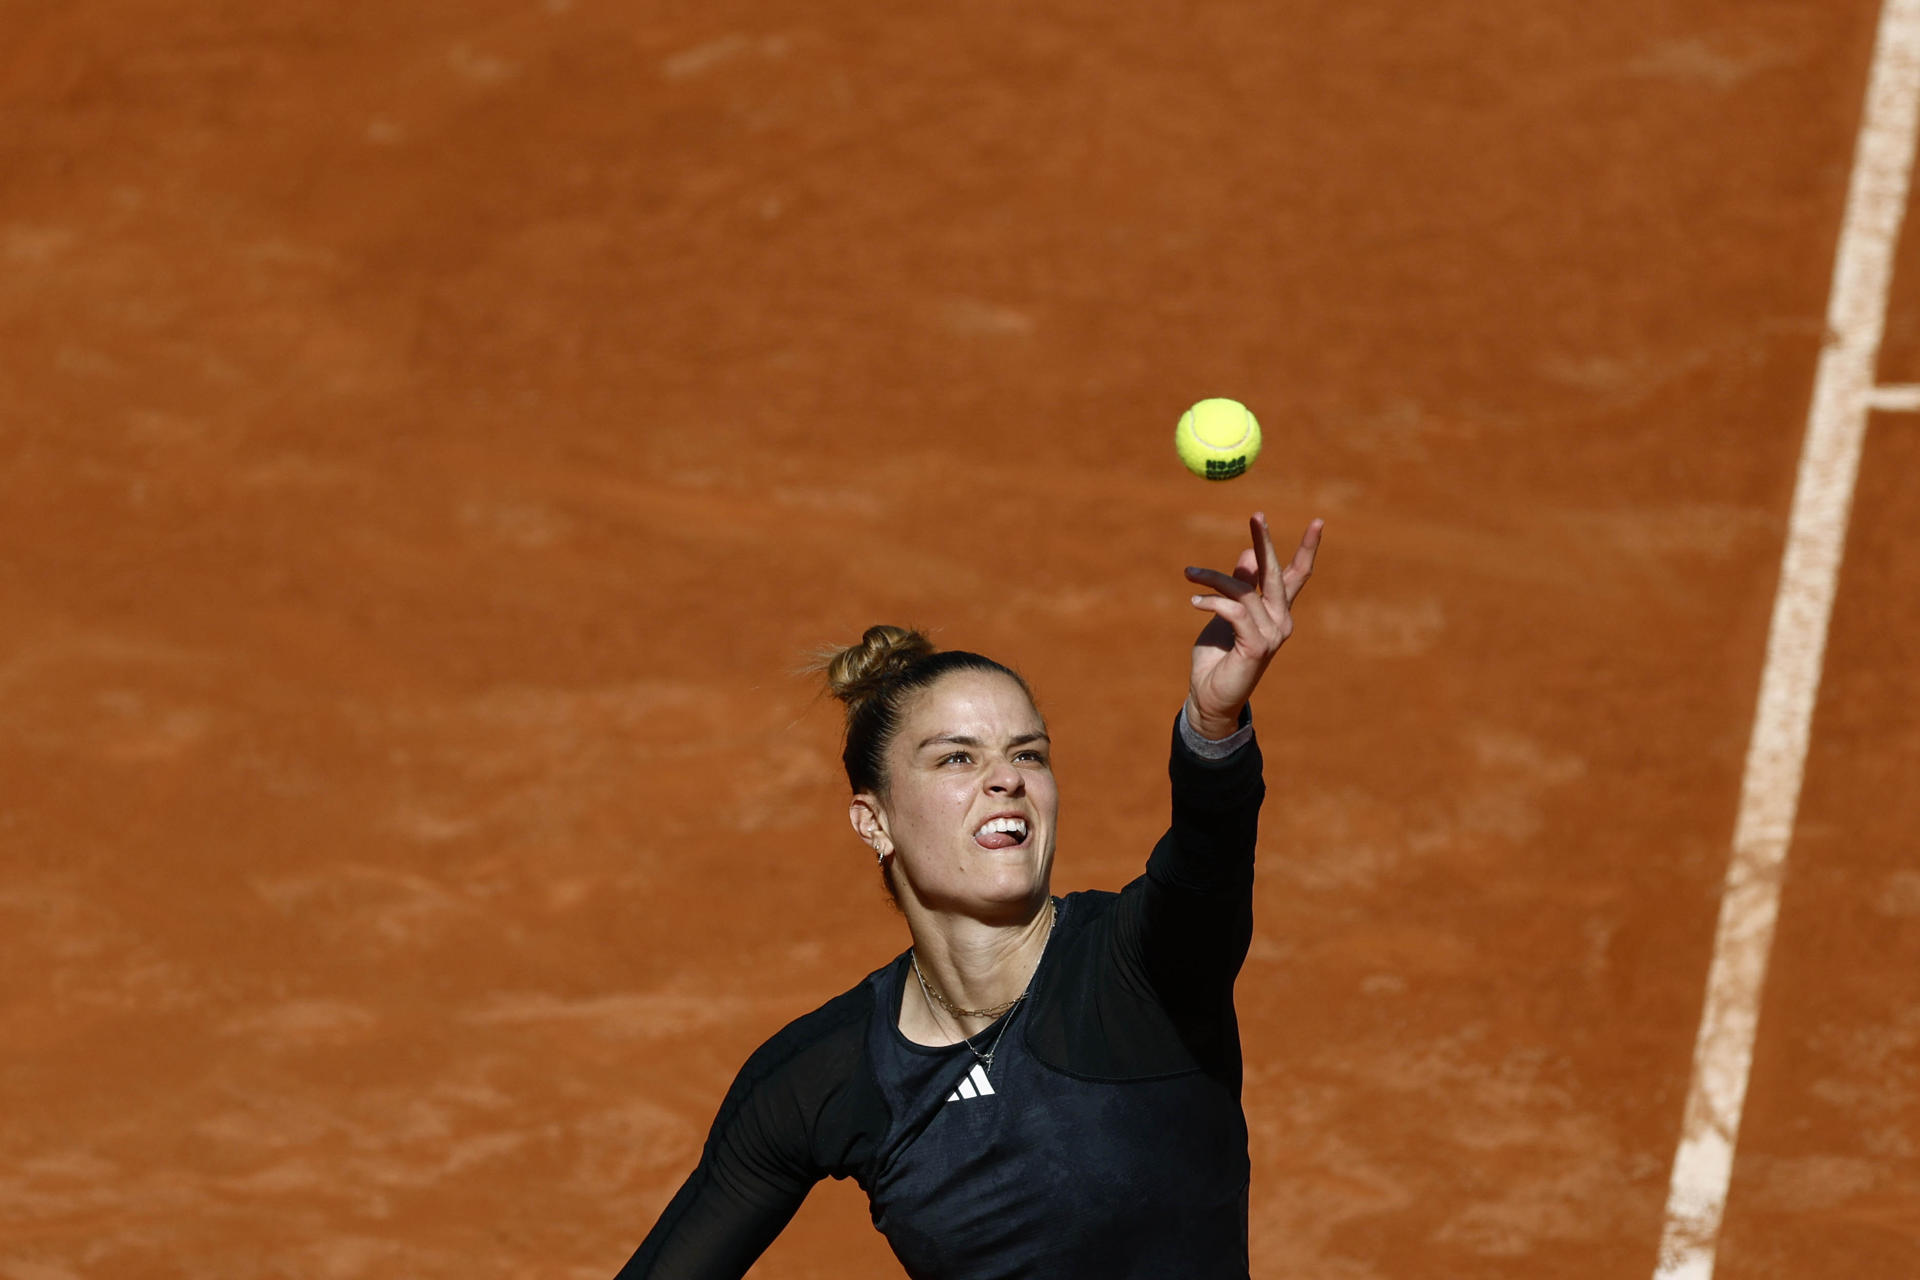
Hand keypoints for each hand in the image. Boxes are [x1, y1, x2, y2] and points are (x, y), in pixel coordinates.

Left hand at [1183, 513, 1323, 738]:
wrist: (1209, 698)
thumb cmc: (1218, 657)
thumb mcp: (1226, 613)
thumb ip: (1241, 585)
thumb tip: (1250, 551)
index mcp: (1276, 611)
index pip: (1297, 575)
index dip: (1308, 548)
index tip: (1318, 521)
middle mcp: (1281, 621)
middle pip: (1276, 573)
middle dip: (1266, 542)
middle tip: (1256, 515)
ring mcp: (1272, 635)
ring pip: (1244, 590)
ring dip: (1213, 578)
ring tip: (1190, 573)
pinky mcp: (1257, 647)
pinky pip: (1235, 611)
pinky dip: (1212, 601)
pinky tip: (1194, 601)